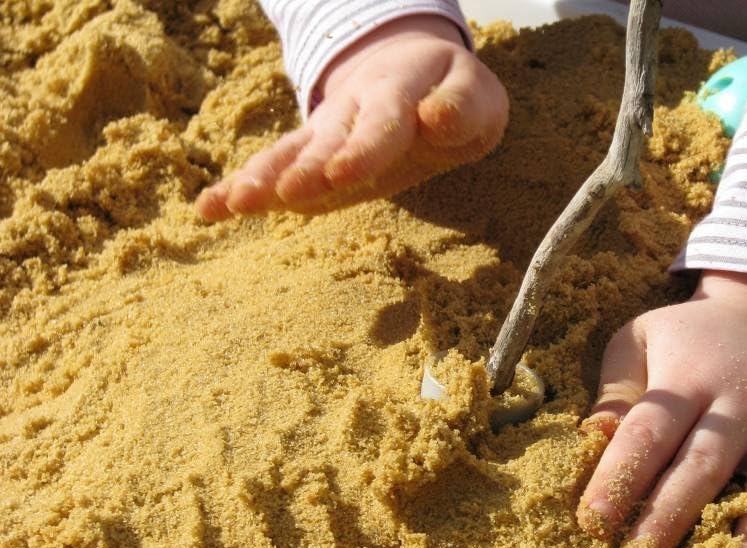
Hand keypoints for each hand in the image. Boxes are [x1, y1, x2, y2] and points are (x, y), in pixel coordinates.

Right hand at [196, 14, 508, 219]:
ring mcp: (324, 130)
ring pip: (291, 152)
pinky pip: (271, 168)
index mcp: (397, 93)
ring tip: (235, 205)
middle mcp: (352, 109)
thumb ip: (462, 108)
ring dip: (264, 178)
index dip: (362, 148)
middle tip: (281, 195)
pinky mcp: (306, 155)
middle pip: (325, 140)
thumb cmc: (450, 96)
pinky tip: (208, 211)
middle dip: (304, 169)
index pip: (382, 123)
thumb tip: (434, 119)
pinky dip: (239, 187)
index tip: (341, 172)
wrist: (411, 73)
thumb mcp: (473, 97)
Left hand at [577, 270, 746, 547]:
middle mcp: (743, 404)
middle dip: (670, 517)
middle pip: (705, 466)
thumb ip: (616, 387)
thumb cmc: (693, 338)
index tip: (592, 523)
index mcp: (689, 380)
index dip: (619, 477)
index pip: (648, 432)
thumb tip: (593, 436)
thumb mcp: (643, 338)